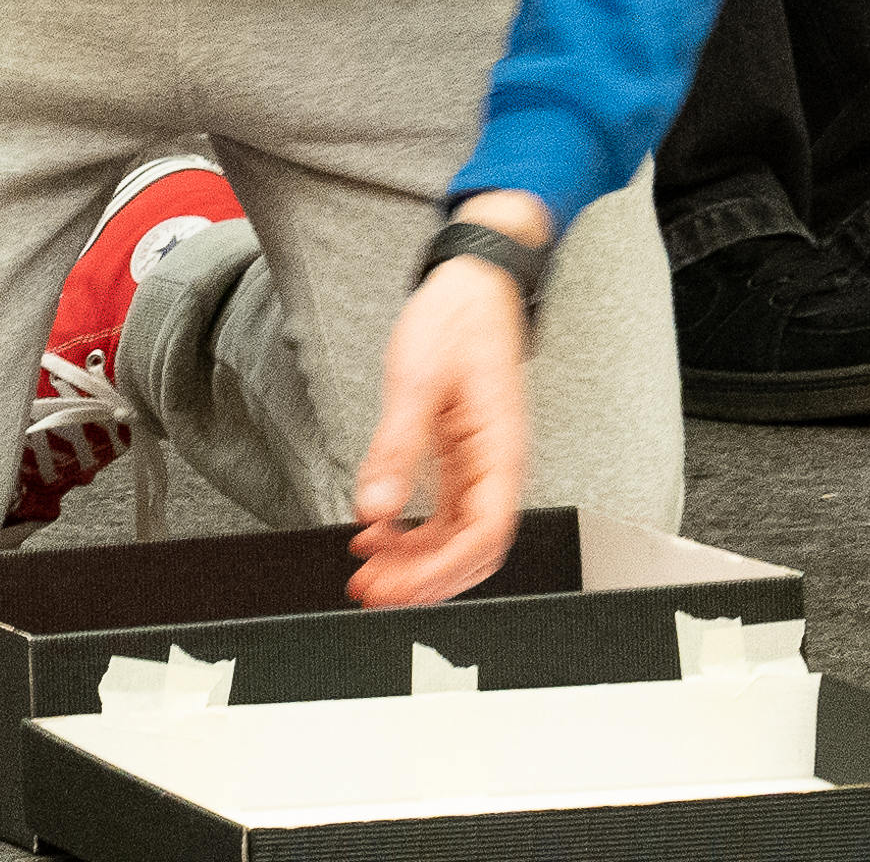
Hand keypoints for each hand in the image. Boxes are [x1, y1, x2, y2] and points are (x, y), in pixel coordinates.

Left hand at [348, 196, 543, 607]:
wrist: (473, 282)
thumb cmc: (459, 319)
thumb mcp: (418, 379)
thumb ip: (398, 447)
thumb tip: (376, 508)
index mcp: (500, 450)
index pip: (483, 536)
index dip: (439, 571)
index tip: (394, 582)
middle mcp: (496, 465)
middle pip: (472, 549)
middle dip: (424, 578)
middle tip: (373, 588)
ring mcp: (480, 464)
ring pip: (457, 536)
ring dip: (415, 560)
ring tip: (369, 568)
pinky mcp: (462, 457)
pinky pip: (444, 512)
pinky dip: (413, 532)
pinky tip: (379, 531)